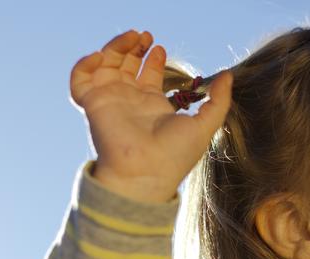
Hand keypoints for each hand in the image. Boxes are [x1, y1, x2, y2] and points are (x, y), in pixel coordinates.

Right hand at [70, 29, 232, 202]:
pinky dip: (84, 64)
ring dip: (115, 47)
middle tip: (144, 35)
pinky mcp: (93, 103)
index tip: (160, 47)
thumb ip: (219, 100)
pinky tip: (101, 55)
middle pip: (126, 66)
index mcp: (153, 106)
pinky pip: (79, 79)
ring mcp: (110, 101)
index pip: (147, 76)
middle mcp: (130, 102)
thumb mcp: (207, 124)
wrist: (146, 172)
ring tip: (132, 36)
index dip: (152, 59)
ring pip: (105, 66)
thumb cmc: (176, 155)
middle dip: (134, 47)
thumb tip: (229, 76)